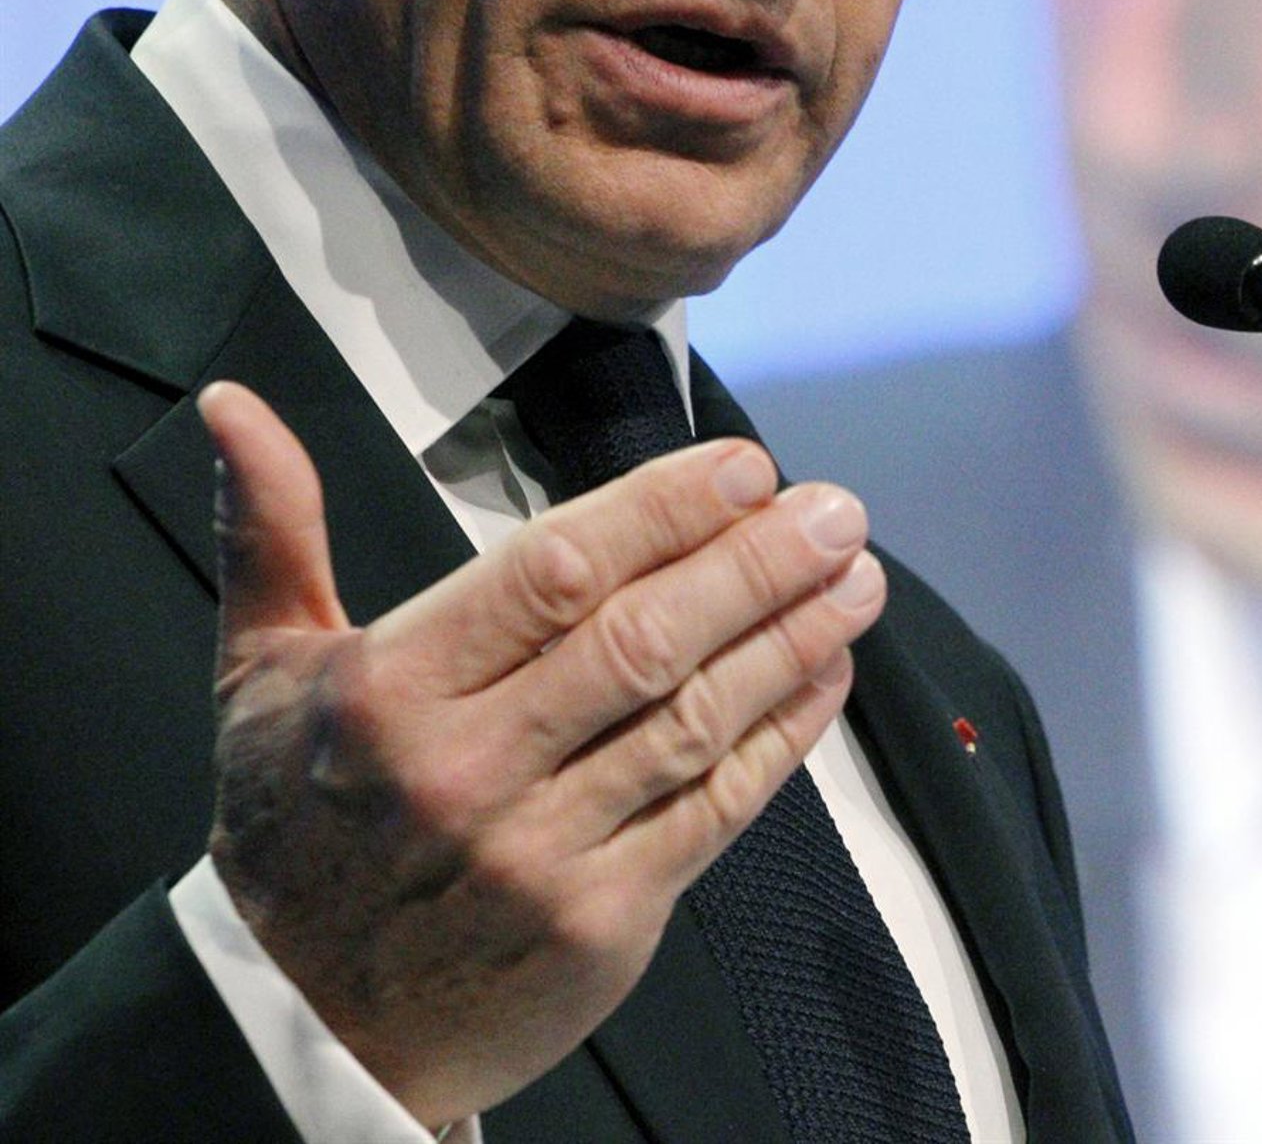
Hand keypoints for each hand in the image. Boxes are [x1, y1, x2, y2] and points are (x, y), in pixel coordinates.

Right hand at [197, 378, 883, 1127]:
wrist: (298, 1030)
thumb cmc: (291, 827)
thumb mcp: (258, 671)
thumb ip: (272, 528)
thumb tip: (235, 401)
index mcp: (391, 691)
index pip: (554, 572)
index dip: (664, 510)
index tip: (743, 467)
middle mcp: (468, 771)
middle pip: (643, 641)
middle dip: (755, 564)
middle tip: (833, 508)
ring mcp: (541, 855)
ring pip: (695, 722)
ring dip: (790, 640)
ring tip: (855, 576)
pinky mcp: (602, 923)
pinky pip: (715, 812)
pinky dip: (783, 737)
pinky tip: (826, 674)